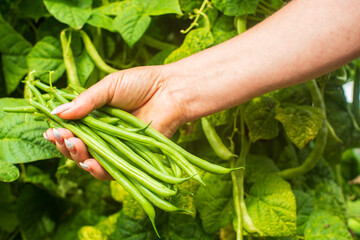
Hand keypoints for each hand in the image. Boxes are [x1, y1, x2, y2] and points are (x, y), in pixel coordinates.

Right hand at [44, 65, 186, 179]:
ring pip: (90, 161)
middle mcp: (103, 135)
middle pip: (78, 148)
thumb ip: (85, 101)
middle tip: (60, 137)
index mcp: (95, 117)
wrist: (170, 92)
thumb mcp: (109, 87)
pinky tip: (89, 163)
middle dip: (65, 145)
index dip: (60, 132)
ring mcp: (117, 148)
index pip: (72, 130)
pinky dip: (98, 170)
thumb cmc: (141, 84)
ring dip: (77, 157)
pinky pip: (112, 171)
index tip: (50, 130)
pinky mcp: (131, 159)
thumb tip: (56, 112)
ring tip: (74, 145)